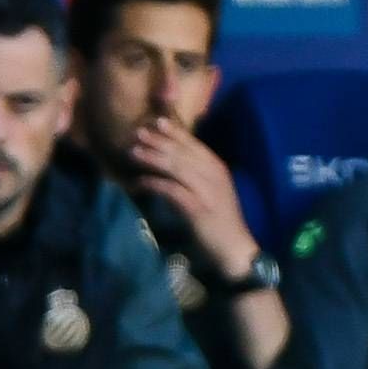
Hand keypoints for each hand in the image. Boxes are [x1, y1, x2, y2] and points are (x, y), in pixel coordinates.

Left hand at [122, 120, 259, 280]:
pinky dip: (154, 184)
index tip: (157, 121)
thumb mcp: (213, 192)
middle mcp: (213, 175)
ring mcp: (206, 190)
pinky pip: (171, 190)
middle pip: (182, 153)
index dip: (175, 132)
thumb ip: (199, 176)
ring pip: (176, 167)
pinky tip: (139, 182)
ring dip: (153, 158)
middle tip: (138, 132)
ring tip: (134, 152)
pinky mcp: (197, 207)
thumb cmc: (220, 220)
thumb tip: (176, 164)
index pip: (194, 145)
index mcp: (218, 169)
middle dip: (159, 141)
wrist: (233, 247)